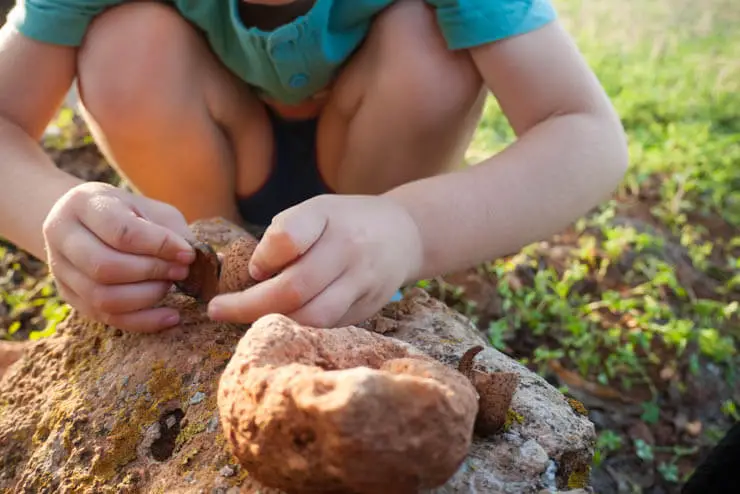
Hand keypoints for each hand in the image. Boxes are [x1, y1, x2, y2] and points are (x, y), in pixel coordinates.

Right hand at [43, 182, 196, 331]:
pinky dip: (143, 321)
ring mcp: (60, 269)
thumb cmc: (128, 212)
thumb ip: (175, 232)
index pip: (122, 232)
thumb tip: (212, 261)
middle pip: (106, 267)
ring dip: (147, 297)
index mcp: (83, 204)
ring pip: (103, 298)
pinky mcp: (70, 296)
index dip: (160, 246)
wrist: (86, 219)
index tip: (188, 254)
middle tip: (181, 271)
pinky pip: (106, 318)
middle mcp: (62, 236)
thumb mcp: (151, 210)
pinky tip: (171, 316)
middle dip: (152, 273)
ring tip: (170, 285)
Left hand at [207, 194, 422, 326]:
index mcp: (329, 217)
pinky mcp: (367, 309)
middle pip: (294, 288)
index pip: (287, 237)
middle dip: (248, 305)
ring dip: (272, 322)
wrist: (404, 235)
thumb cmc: (346, 221)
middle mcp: (349, 250)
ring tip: (244, 319)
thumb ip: (285, 234)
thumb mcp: (316, 209)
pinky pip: (326, 327)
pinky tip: (279, 322)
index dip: (262, 257)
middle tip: (217, 310)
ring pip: (312, 317)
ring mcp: (362, 283)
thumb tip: (255, 275)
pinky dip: (298, 328)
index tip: (251, 268)